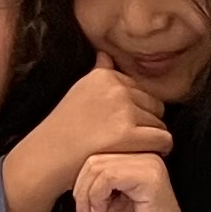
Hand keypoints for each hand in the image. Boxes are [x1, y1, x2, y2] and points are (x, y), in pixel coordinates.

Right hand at [3, 66, 166, 211]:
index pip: (141, 90)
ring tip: (131, 149)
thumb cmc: (63, 129)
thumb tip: (105, 54)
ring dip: (151, 138)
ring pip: (160, 124)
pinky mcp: (127, 134)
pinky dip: (159, 149)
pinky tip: (146, 155)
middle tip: (128, 140)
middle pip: (155, 106)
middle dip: (146, 123)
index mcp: (105, 76)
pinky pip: (163, 139)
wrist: (47, 157)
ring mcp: (122, 110)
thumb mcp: (79, 91)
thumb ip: (98, 72)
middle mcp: (116, 88)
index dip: (136, 111)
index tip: (121, 125)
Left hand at [72, 148, 208, 211]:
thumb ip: (96, 183)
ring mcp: (150, 163)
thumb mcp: (108, 201)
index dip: (80, 181)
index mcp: (136, 157)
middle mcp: (145, 153)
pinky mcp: (151, 176)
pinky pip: (109, 176)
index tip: (81, 210)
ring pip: (98, 166)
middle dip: (81, 190)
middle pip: (94, 158)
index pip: (95, 154)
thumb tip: (70, 174)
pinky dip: (97, 196)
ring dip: (87, 196)